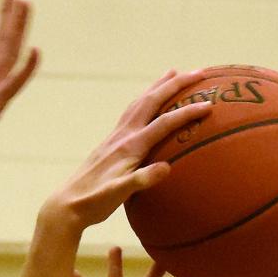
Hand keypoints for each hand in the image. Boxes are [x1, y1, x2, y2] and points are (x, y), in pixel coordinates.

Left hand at [43, 70, 212, 231]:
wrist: (67, 205)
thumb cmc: (94, 204)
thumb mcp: (119, 195)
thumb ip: (141, 181)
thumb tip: (167, 168)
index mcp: (129, 146)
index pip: (164, 123)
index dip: (188, 113)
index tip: (210, 105)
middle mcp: (122, 136)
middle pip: (152, 100)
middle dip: (177, 84)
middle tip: (200, 71)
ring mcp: (115, 137)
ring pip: (140, 102)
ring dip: (159, 86)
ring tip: (173, 72)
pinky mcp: (110, 143)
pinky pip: (131, 113)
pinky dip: (144, 101)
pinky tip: (147, 103)